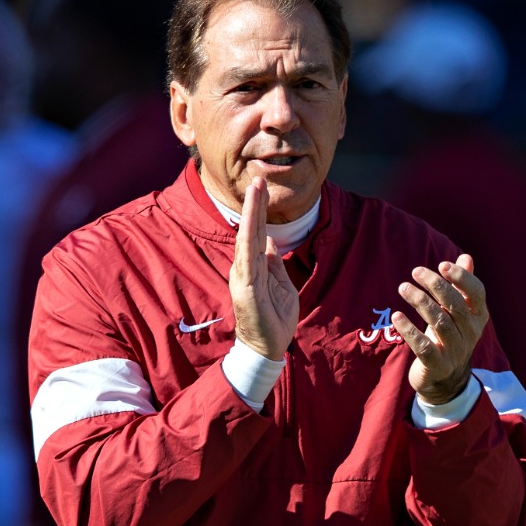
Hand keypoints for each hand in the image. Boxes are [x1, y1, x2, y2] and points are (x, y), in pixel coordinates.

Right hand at [230, 176, 298, 359]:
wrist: (268, 346)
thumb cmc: (274, 317)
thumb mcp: (281, 284)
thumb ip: (275, 263)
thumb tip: (271, 241)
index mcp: (256, 266)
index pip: (257, 232)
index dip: (259, 211)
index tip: (262, 188)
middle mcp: (246, 267)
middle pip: (250, 230)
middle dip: (254, 204)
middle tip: (258, 179)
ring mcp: (244, 276)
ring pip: (247, 239)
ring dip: (251, 214)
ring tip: (255, 190)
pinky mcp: (246, 288)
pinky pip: (247, 260)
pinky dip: (249, 240)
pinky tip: (251, 224)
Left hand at [392, 253, 488, 403]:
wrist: (445, 379)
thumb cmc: (449, 336)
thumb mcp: (458, 312)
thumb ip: (461, 285)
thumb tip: (466, 257)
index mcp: (478, 316)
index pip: (476, 293)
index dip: (461, 278)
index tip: (442, 265)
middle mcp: (470, 333)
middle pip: (455, 305)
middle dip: (435, 285)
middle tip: (415, 271)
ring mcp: (455, 350)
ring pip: (439, 322)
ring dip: (420, 302)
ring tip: (403, 287)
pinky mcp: (437, 364)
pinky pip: (423, 346)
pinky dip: (410, 330)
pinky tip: (397, 316)